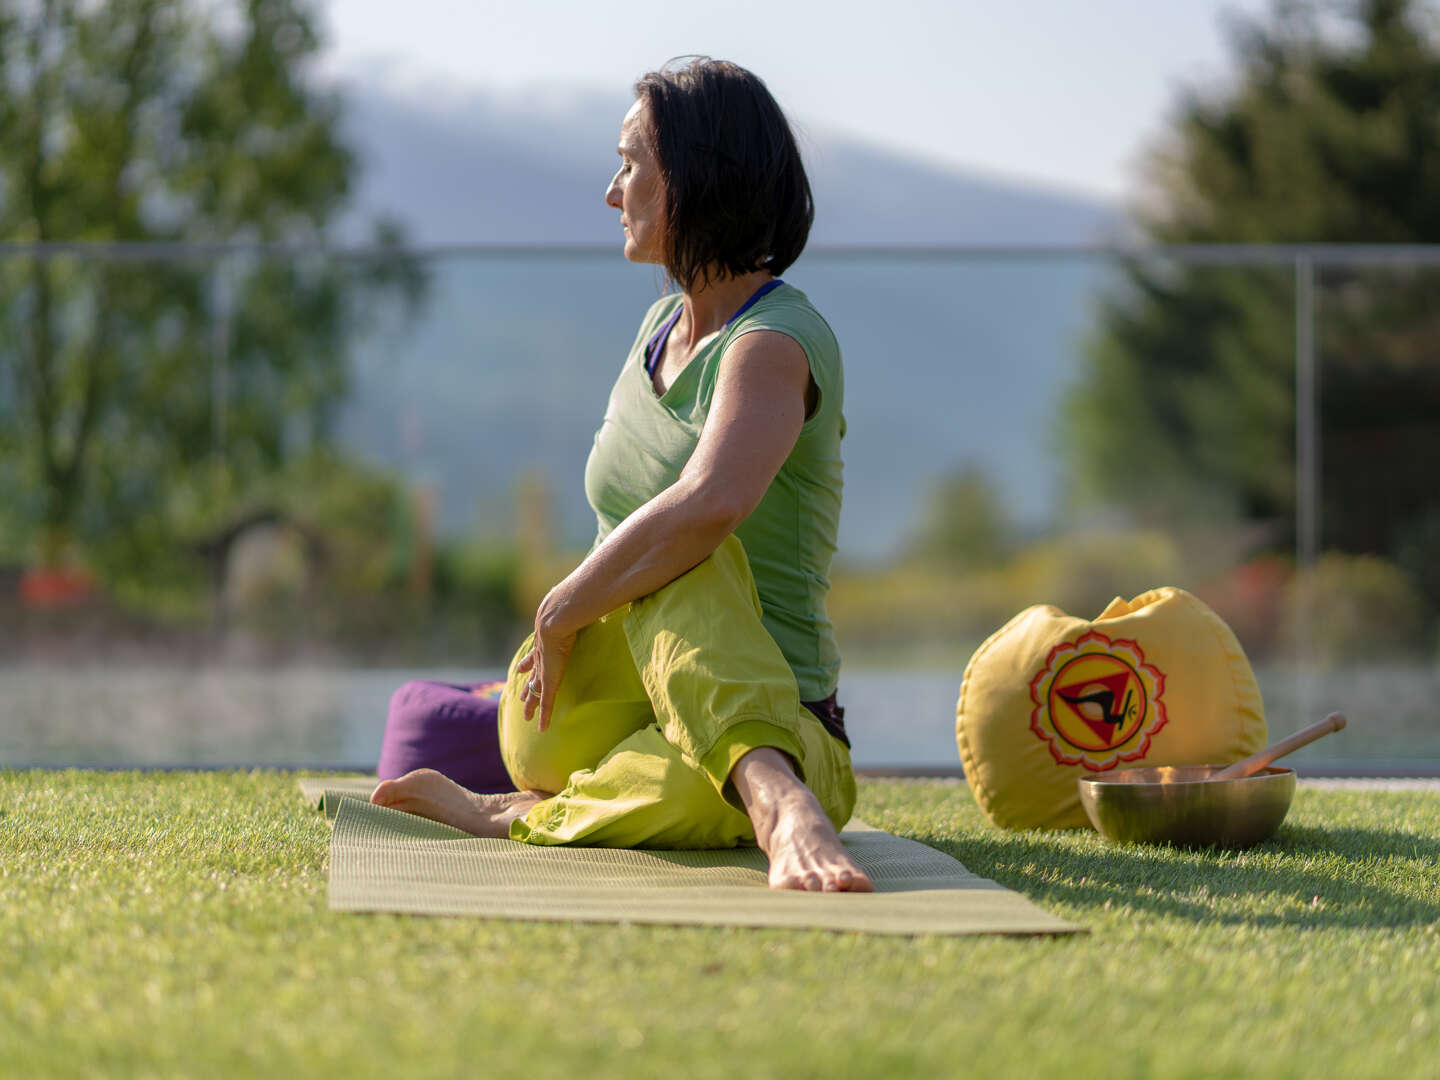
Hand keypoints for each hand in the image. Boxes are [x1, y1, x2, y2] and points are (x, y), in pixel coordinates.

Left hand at [515, 599, 576, 732]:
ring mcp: (544, 668)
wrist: (558, 615)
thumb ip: (585, 602)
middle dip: (526, 686)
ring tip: (525, 715)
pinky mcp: (550, 680)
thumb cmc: (571, 607)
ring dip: (531, 704)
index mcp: (544, 641)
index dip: (528, 663)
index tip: (521, 668)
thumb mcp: (575, 606)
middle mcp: (540, 656)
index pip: (534, 656)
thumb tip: (599, 590)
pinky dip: (543, 715)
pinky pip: (546, 702)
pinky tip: (541, 728)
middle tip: (520, 695)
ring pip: (535, 691)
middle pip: (531, 675)